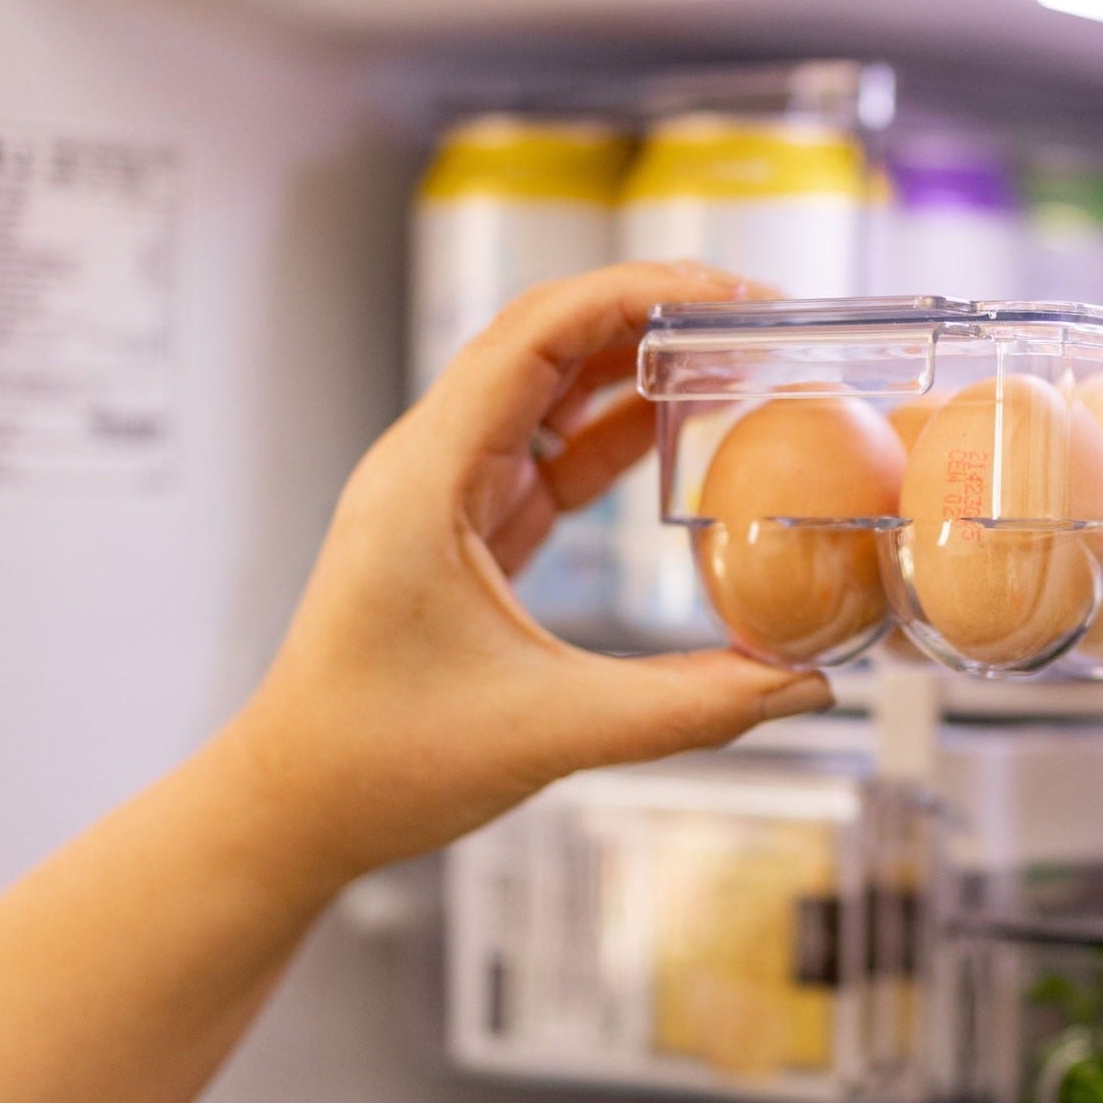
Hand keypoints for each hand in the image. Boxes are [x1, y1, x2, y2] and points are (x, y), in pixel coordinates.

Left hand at [218, 261, 830, 898]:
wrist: (297, 807)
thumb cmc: (383, 761)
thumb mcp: (551, 730)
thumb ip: (690, 707)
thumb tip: (805, 688)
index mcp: (428, 478)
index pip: (537, 336)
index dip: (637, 296)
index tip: (728, 294)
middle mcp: (427, 467)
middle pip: (545, 345)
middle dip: (648, 316)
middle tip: (752, 317)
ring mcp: (440, 499)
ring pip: (544, 398)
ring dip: (631, 373)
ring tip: (727, 361)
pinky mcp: (458, 538)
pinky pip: (542, 460)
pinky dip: (608, 441)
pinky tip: (673, 439)